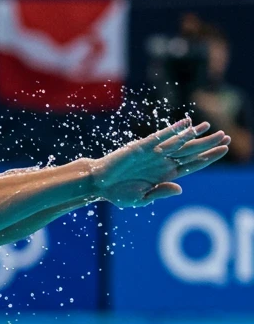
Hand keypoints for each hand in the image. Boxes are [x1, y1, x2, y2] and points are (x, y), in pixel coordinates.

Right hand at [91, 118, 229, 206]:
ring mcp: (153, 153)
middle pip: (190, 152)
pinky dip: (173, 130)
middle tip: (225, 136)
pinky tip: (186, 125)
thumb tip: (179, 189)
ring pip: (179, 143)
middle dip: (208, 144)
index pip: (192, 164)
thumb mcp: (140, 199)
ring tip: (210, 128)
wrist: (98, 183)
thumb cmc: (117, 193)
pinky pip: (160, 137)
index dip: (208, 157)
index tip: (224, 150)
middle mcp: (162, 162)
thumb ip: (160, 193)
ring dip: (194, 136)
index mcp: (165, 175)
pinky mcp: (142, 146)